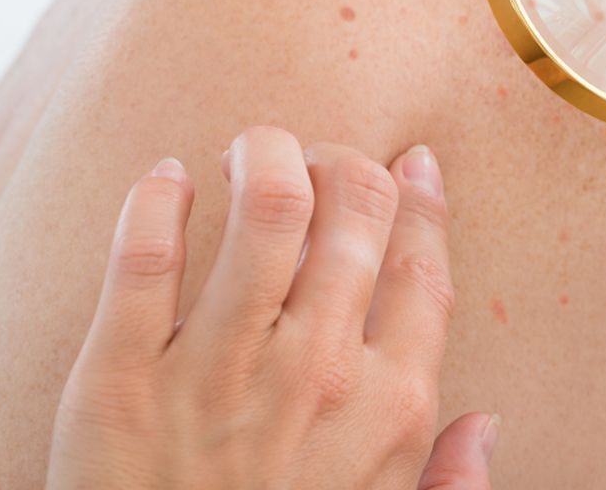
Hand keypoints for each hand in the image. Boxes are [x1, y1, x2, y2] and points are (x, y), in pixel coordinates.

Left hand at [46, 126, 494, 488]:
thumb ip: (447, 483)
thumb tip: (486, 427)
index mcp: (390, 408)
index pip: (422, 267)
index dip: (421, 200)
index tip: (412, 161)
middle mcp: (315, 375)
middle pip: (353, 216)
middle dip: (343, 161)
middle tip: (320, 157)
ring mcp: (217, 373)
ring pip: (266, 211)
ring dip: (265, 154)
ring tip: (252, 150)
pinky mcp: (120, 378)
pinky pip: (144, 259)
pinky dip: (157, 198)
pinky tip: (169, 177)